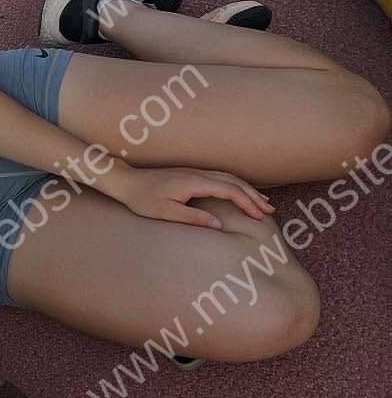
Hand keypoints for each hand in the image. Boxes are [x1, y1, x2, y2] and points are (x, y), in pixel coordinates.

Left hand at [103, 163, 273, 227]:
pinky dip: (235, 185)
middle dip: (253, 197)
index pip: (228, 190)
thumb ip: (193, 218)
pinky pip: (220, 178)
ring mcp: (195, 172)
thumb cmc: (143, 199)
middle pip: (233, 182)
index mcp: (194, 182)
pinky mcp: (191, 175)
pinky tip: (240, 192)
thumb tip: (218, 224)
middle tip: (270, 211)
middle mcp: (197, 174)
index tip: (259, 216)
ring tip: (263, 203)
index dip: (246, 203)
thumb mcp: (166, 213)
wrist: (126, 181)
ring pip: (228, 178)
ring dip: (247, 190)